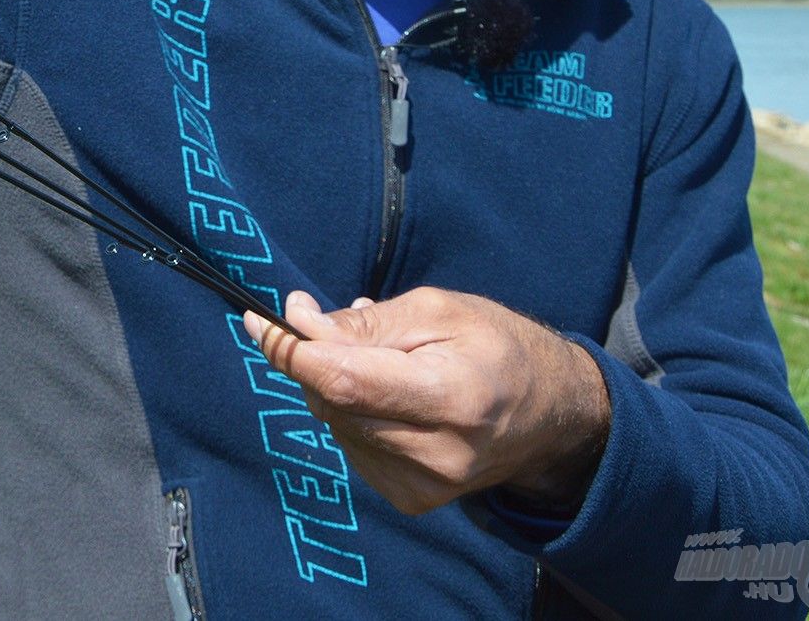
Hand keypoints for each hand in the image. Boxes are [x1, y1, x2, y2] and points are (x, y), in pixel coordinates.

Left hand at [245, 287, 609, 516]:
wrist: (550, 414)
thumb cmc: (496, 346)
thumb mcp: (437, 310)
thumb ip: (364, 323)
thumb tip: (297, 322)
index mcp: (452, 398)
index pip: (344, 382)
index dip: (292, 352)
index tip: (258, 321)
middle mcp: (436, 454)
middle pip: (333, 404)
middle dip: (311, 359)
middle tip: (323, 322)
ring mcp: (423, 485)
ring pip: (336, 424)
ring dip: (334, 385)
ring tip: (380, 359)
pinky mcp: (411, 498)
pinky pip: (351, 444)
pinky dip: (352, 413)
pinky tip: (385, 394)